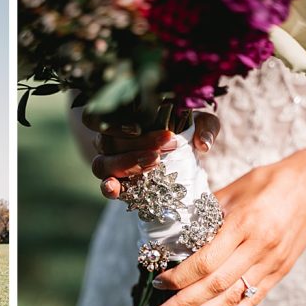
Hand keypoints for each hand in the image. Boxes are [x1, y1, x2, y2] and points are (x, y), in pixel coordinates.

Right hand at [88, 111, 220, 198]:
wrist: (190, 157)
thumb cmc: (189, 131)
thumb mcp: (202, 124)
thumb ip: (205, 127)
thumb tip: (202, 144)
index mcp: (123, 119)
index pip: (100, 117)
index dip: (113, 124)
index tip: (140, 127)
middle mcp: (111, 140)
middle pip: (107, 142)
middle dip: (138, 143)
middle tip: (168, 144)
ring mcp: (111, 163)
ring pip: (102, 163)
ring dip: (126, 163)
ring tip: (154, 162)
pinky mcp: (118, 184)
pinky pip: (105, 186)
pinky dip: (109, 187)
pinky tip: (116, 189)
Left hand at [150, 143, 305, 305]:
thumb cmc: (267, 185)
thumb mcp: (231, 191)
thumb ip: (203, 214)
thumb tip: (173, 235)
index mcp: (243, 225)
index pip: (206, 261)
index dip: (180, 277)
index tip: (159, 284)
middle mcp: (258, 248)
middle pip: (216, 284)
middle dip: (184, 304)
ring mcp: (271, 263)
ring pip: (233, 297)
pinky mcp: (280, 272)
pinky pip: (254, 299)